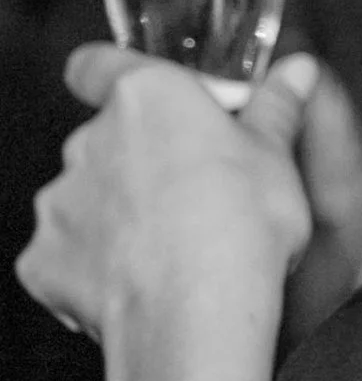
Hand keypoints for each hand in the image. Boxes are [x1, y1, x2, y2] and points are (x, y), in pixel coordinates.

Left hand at [17, 47, 316, 344]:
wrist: (197, 313)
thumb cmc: (241, 226)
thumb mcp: (277, 158)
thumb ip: (276, 109)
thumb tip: (298, 72)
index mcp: (145, 98)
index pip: (96, 66)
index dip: (108, 75)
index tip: (138, 96)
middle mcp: (90, 141)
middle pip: (106, 141)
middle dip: (137, 162)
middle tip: (191, 194)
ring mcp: (61, 202)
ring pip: (86, 200)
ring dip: (116, 216)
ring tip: (169, 250)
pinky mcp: (45, 260)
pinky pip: (67, 257)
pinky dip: (94, 268)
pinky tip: (138, 285)